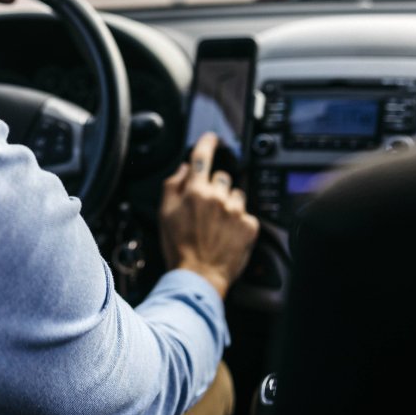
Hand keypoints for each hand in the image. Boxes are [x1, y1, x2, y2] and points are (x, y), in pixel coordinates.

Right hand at [159, 131, 260, 298]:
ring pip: (236, 194)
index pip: (203, 157)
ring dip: (229, 203)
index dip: (207, 143)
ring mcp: (236, 211)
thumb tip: (184, 169)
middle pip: (222, 177)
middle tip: (206, 209)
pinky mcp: (250, 226)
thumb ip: (173, 186)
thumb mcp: (165, 213)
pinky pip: (246, 214)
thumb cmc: (179, 247)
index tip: (212, 138)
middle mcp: (218, 197)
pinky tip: (228, 234)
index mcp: (196, 191)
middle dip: (215, 187)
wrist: (199, 276)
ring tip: (217, 224)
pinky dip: (239, 221)